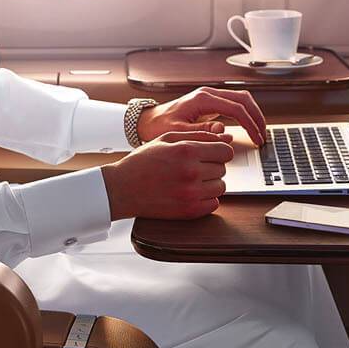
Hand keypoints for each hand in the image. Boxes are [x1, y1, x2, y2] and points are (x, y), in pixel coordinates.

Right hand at [102, 132, 234, 220]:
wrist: (122, 188)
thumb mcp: (166, 139)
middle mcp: (191, 172)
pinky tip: (191, 193)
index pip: (226, 151)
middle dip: (212, 166)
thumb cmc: (142, 162)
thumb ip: (198, 135)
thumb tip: (224, 138)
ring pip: (221, 187)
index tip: (211, 154)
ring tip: (191, 180)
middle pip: (223, 169)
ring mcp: (191, 194)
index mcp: (187, 151)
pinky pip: (214, 204)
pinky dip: (206, 199)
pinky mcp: (189, 211)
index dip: (220, 151)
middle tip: (194, 167)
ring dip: (210, 183)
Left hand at [136, 86, 267, 146]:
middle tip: (263, 135)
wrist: (146, 121)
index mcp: (202, 99)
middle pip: (243, 99)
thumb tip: (224, 132)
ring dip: (253, 114)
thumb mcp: (177, 133)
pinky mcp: (210, 104)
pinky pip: (233, 105)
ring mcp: (209, 97)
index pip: (235, 108)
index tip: (256, 138)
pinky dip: (244, 115)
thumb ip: (201, 133)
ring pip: (241, 99)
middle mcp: (208, 94)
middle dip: (257, 116)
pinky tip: (248, 128)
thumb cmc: (158, 127)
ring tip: (259, 132)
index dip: (250, 124)